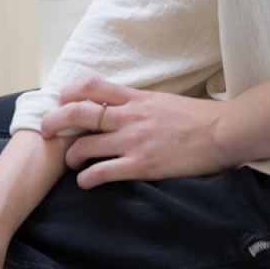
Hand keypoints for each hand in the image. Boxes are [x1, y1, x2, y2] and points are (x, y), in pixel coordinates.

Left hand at [40, 78, 235, 187]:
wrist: (224, 132)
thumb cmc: (202, 118)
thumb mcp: (167, 102)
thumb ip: (144, 105)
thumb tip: (130, 108)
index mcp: (138, 98)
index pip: (93, 86)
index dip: (69, 91)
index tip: (61, 100)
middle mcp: (130, 116)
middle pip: (79, 112)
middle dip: (55, 120)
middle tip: (45, 130)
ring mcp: (134, 141)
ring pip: (85, 144)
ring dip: (70, 155)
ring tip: (69, 162)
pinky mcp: (142, 165)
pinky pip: (103, 172)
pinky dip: (87, 178)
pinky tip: (85, 182)